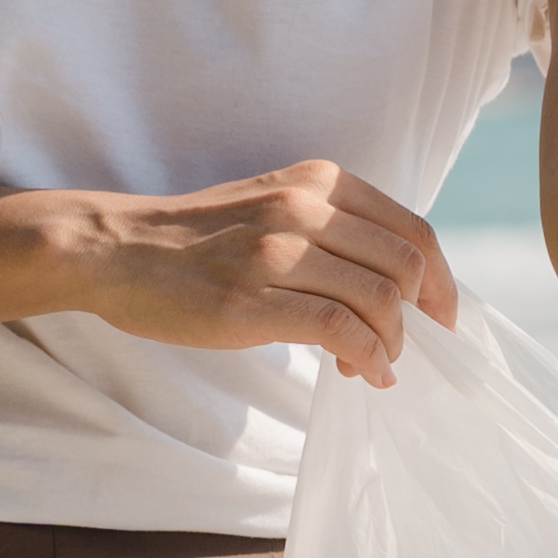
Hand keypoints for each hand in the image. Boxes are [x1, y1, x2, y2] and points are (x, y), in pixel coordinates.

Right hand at [64, 161, 459, 383]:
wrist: (115, 250)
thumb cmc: (199, 239)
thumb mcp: (275, 206)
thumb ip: (334, 229)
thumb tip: (399, 284)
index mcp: (319, 183)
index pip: (413, 230)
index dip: (441, 280)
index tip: (442, 315)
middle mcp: (304, 209)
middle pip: (406, 267)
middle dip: (420, 317)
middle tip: (405, 347)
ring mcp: (276, 254)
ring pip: (378, 301)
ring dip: (390, 344)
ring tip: (375, 364)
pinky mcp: (250, 302)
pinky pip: (339, 331)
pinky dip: (366, 358)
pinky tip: (362, 374)